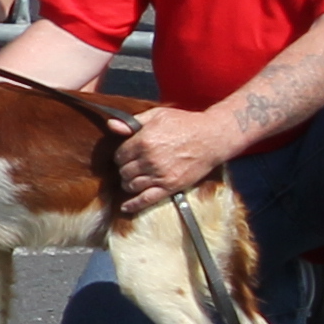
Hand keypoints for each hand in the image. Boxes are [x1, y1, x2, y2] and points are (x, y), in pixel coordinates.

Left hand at [114, 101, 236, 213]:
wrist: (212, 137)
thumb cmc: (185, 123)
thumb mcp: (157, 115)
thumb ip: (132, 122)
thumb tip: (111, 125)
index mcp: (143, 141)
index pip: (120, 155)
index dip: (121, 156)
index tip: (126, 156)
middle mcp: (149, 160)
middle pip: (124, 171)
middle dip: (125, 170)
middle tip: (131, 168)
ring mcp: (159, 175)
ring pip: (132, 185)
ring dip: (129, 184)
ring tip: (133, 180)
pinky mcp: (170, 186)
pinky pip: (146, 199)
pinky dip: (133, 205)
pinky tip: (125, 207)